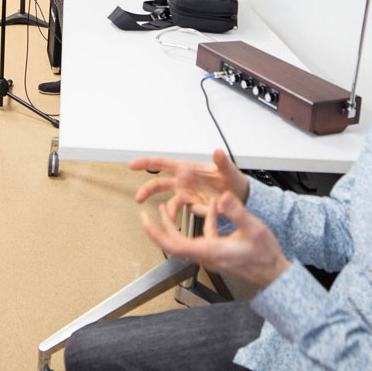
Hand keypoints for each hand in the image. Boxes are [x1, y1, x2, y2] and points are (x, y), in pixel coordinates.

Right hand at [131, 149, 249, 215]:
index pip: (162, 164)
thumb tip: (218, 152)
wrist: (238, 194)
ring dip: (167, 212)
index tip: (132, 165)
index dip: (146, 163)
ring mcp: (186, 195)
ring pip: (169, 204)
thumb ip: (222, 162)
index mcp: (186, 169)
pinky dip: (191, 215)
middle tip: (138, 198)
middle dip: (147, 190)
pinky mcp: (193, 206)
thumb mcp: (228, 169)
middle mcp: (183, 182)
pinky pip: (187, 213)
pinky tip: (202, 213)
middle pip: (159, 185)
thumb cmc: (230, 178)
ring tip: (167, 218)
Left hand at [142, 192, 290, 286]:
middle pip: (173, 244)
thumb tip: (222, 198)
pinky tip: (214, 207)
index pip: (174, 244)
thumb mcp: (253, 228)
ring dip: (176, 225)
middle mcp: (207, 255)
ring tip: (169, 208)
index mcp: (210, 251)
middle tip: (146, 215)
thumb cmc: (265, 256)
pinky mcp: (219, 253)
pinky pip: (203, 237)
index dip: (156, 232)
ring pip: (186, 240)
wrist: (274, 273)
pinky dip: (204, 222)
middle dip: (158, 228)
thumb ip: (236, 212)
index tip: (145, 220)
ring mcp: (212, 255)